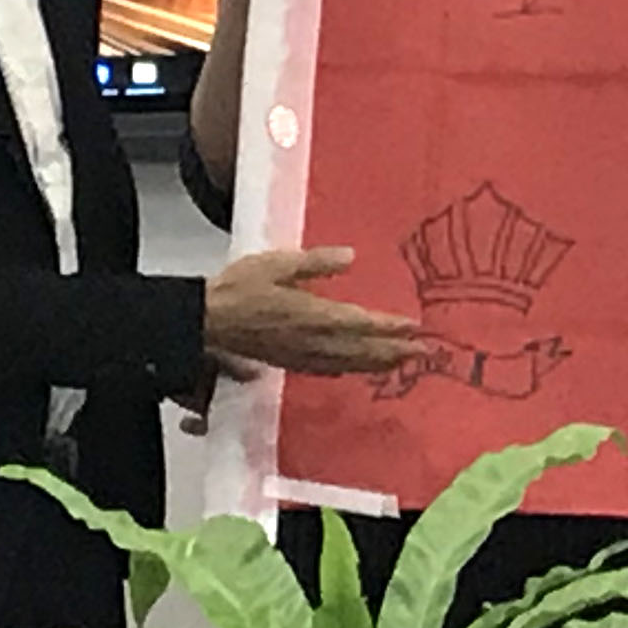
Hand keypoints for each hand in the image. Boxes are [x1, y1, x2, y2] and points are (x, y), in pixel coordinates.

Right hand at [204, 247, 427, 378]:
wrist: (204, 321)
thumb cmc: (240, 288)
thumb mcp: (278, 263)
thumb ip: (316, 262)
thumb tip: (351, 256)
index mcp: (314, 315)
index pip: (362, 323)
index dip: (391, 328)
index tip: (416, 328)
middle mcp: (313, 342)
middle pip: (362, 350)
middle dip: (394, 351)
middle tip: (423, 352)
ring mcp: (301, 357)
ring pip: (348, 364)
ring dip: (376, 363)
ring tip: (399, 362)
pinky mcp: (288, 363)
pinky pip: (327, 370)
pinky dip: (349, 369)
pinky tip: (354, 368)